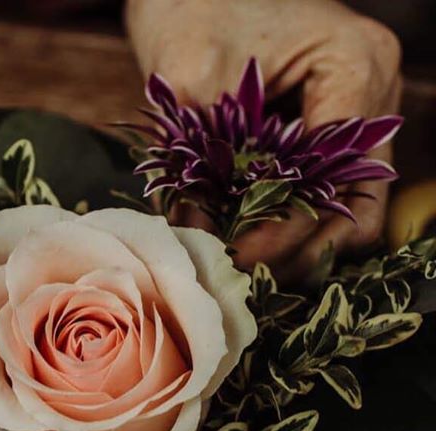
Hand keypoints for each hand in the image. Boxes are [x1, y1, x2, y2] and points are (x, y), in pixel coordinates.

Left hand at [126, 0, 401, 281]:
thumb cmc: (195, 6)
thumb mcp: (187, 74)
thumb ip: (194, 154)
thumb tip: (196, 233)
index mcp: (356, 65)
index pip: (341, 171)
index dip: (292, 223)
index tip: (239, 253)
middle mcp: (371, 95)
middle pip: (360, 203)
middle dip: (302, 249)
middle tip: (244, 275)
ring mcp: (355, 117)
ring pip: (347, 209)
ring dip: (297, 246)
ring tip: (241, 268)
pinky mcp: (324, 134)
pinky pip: (320, 196)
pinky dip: (286, 225)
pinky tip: (243, 243)